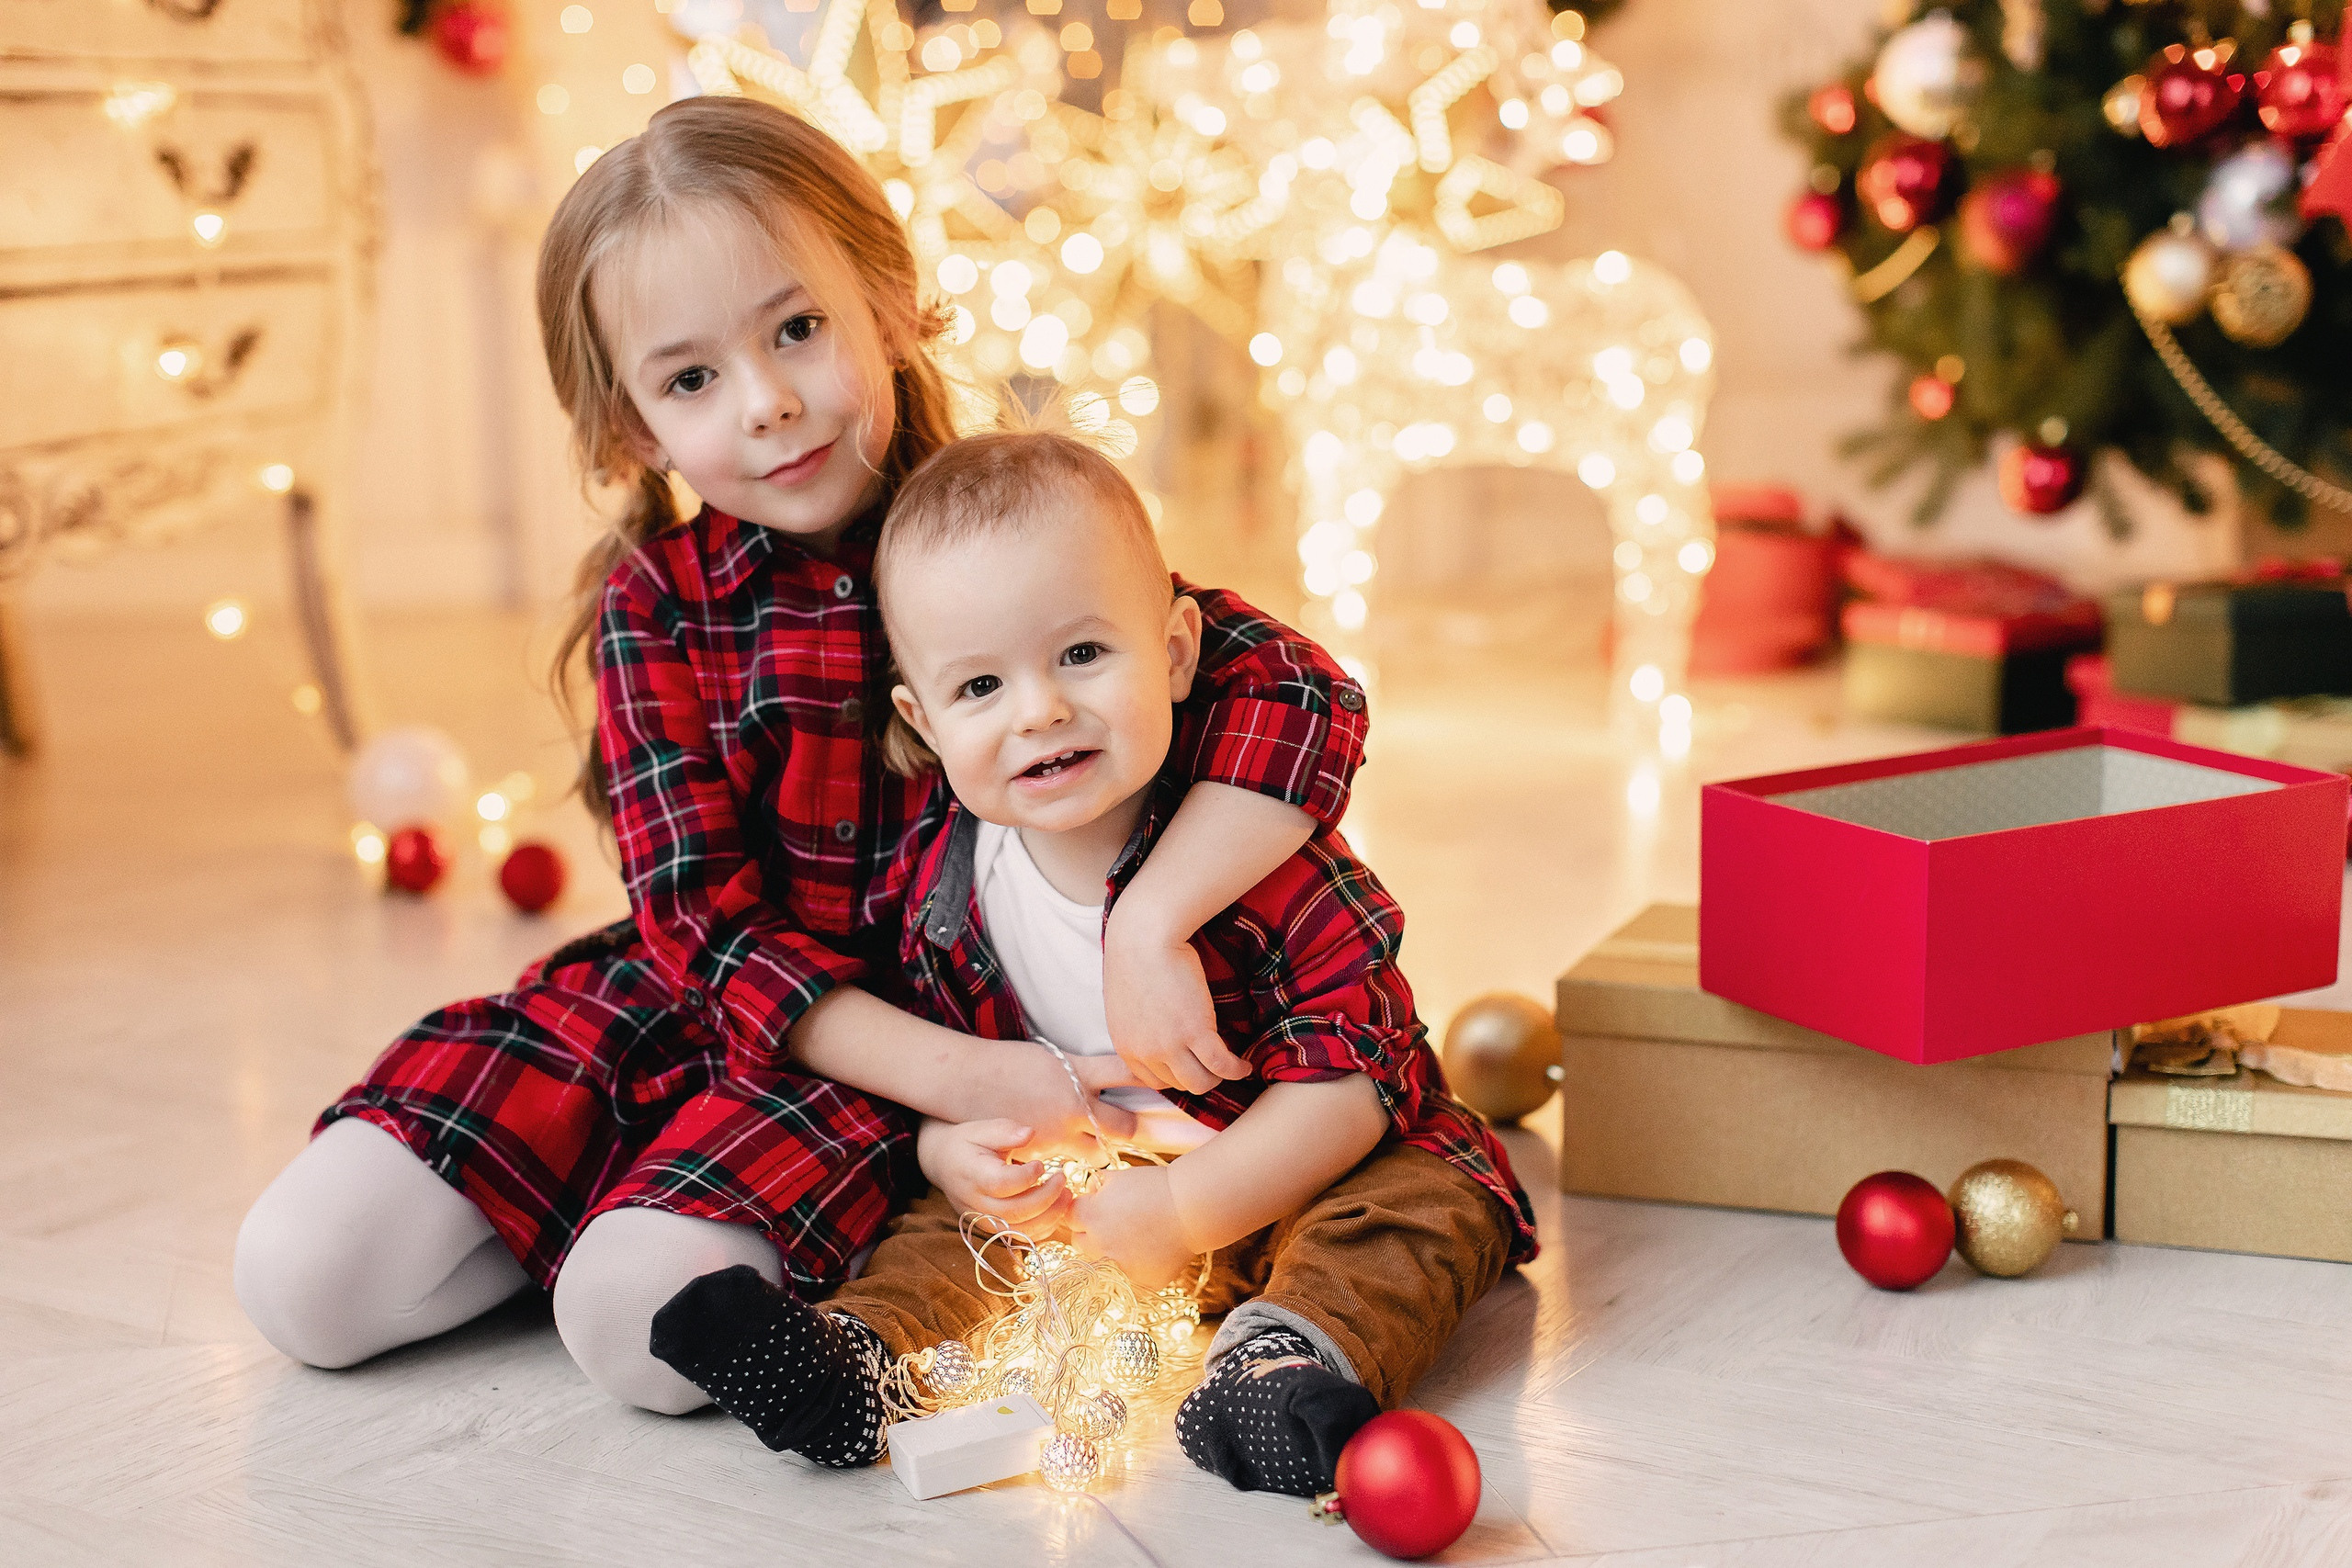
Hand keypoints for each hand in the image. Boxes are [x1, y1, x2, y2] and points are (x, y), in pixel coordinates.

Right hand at [916, 1118, 1070, 1228]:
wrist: (944, 1164)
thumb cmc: (966, 1144)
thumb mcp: (981, 1129)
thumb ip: (1005, 1131)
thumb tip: (1029, 1133)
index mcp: (972, 1175)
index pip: (1000, 1184)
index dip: (1025, 1177)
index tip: (1041, 1164)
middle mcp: (975, 1203)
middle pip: (1014, 1211)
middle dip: (1046, 1198)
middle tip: (1063, 1179)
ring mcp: (983, 1219)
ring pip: (1019, 1230)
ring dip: (1049, 1216)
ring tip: (1067, 1196)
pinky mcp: (993, 1229)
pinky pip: (1020, 1236)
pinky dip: (1043, 1228)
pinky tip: (1057, 1209)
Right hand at [969, 1041, 1140, 1161]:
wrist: (966, 1081)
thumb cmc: (1008, 1062)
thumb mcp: (1053, 1056)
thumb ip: (1084, 1068)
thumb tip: (1112, 1071)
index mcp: (1078, 1074)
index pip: (1128, 1074)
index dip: (1151, 1077)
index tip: (1169, 1080)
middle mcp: (1074, 1107)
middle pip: (1124, 1126)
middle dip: (1132, 1128)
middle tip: (1136, 1126)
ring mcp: (1058, 1135)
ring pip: (1098, 1155)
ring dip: (1102, 1151)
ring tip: (1103, 1149)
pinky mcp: (1041, 1155)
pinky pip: (1068, 1168)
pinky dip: (1073, 1166)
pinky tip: (1073, 1162)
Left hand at [1068, 1165, 1194, 1290]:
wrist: (1193, 1207)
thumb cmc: (1155, 1185)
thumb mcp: (1120, 1177)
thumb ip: (1097, 1185)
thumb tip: (1089, 1191)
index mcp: (1091, 1217)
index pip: (1070, 1217)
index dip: (1083, 1209)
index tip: (1095, 1205)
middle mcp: (1101, 1246)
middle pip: (1079, 1243)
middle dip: (1090, 1233)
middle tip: (1112, 1223)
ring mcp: (1121, 1267)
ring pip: (1104, 1262)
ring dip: (1112, 1251)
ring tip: (1135, 1236)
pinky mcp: (1143, 1281)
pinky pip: (1132, 1276)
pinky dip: (1139, 1265)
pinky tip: (1155, 1249)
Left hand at [1100, 920, 1250, 1094]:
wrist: (1144, 935)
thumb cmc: (1135, 955)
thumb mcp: (1128, 1002)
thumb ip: (1139, 1024)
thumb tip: (1157, 1030)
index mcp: (1126, 1045)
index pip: (1154, 1080)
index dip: (1176, 1076)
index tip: (1191, 1066)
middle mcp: (1146, 1052)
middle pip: (1179, 1084)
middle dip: (1198, 1077)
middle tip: (1214, 1066)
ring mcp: (1170, 1045)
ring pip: (1201, 1082)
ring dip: (1219, 1077)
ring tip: (1232, 1067)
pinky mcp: (1195, 1032)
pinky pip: (1222, 1065)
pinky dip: (1236, 1069)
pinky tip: (1244, 1064)